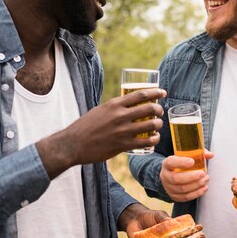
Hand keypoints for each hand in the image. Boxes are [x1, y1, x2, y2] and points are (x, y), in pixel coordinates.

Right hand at [37, 88, 165, 177]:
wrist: (73, 144)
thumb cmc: (85, 126)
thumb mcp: (100, 110)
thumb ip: (114, 108)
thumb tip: (127, 106)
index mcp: (114, 104)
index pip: (140, 94)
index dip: (155, 92)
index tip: (163, 92)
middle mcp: (120, 116)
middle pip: (150, 108)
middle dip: (159, 109)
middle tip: (160, 112)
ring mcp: (123, 131)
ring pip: (151, 125)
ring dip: (158, 125)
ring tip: (158, 126)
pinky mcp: (123, 145)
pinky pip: (146, 141)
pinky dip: (154, 139)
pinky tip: (154, 139)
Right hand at [160, 150, 213, 201]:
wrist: (172, 175)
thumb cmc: (181, 164)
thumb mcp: (186, 156)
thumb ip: (198, 154)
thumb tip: (210, 155)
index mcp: (167, 164)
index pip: (171, 162)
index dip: (181, 162)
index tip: (192, 161)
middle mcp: (165, 176)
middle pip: (176, 178)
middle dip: (191, 177)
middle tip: (202, 173)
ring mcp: (169, 188)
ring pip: (182, 189)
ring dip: (196, 185)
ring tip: (205, 180)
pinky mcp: (174, 196)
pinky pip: (185, 197)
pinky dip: (196, 193)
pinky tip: (204, 188)